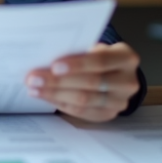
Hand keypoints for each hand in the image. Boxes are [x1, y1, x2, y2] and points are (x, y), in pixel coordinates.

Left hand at [25, 42, 139, 121]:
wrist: (117, 73)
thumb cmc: (100, 56)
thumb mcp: (96, 48)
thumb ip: (79, 51)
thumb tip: (46, 57)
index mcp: (126, 58)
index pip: (100, 61)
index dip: (77, 65)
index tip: (53, 66)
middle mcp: (127, 82)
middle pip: (90, 83)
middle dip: (59, 81)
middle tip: (34, 78)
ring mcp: (120, 101)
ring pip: (84, 100)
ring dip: (55, 94)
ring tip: (34, 88)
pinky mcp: (108, 114)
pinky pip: (81, 111)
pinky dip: (61, 103)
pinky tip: (45, 96)